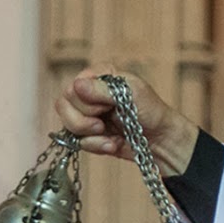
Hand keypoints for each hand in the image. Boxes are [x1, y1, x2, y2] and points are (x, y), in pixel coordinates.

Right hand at [53, 65, 199, 175]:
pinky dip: (97, 146)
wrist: (160, 140)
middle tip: (104, 123)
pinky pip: (78, 143)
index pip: (71, 87)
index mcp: (98, 75)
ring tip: (111, 136)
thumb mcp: (132, 93)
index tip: (106, 107)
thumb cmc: (151, 111)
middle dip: (84, 121)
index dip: (86, 102)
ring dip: (90, 136)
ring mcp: (87, 115)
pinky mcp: (90, 135)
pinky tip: (113, 144)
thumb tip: (76, 85)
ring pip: (67, 126)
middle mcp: (89, 93)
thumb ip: (102, 89)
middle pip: (63, 106)